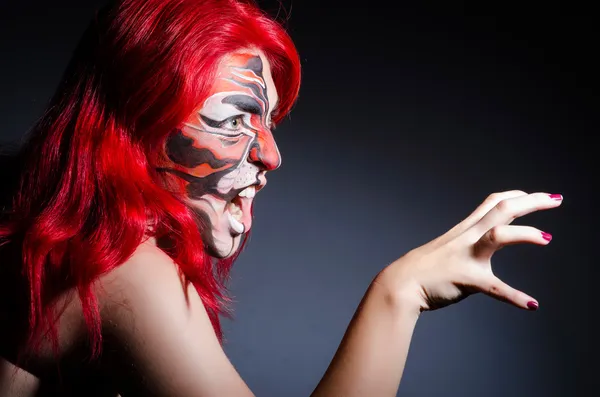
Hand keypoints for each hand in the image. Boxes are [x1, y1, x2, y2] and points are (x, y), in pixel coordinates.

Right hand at [377, 190, 562, 312]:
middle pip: (502, 209)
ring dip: (525, 234)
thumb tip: (482, 244)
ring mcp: (467, 257)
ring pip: (498, 236)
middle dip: (531, 202)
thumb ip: (466, 242)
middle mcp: (468, 237)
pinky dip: (514, 296)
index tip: (537, 195)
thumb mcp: (447, 247)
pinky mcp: (466, 280)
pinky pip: (494, 287)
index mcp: (465, 230)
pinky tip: (531, 304)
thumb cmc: (422, 269)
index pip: (493, 202)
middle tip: (556, 200)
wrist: (400, 283)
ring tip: (547, 238)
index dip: (517, 195)